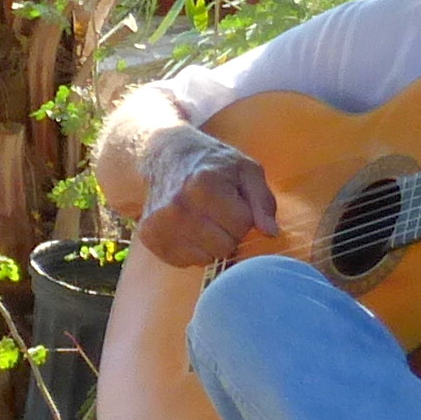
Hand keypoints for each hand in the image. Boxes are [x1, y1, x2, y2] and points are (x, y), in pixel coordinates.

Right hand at [130, 123, 280, 267]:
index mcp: (203, 186)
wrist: (164, 157)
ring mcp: (160, 225)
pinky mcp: (150, 239)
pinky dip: (192, 250)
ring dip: (211, 244)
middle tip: (219, 213)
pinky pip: (185, 262)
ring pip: (206, 259)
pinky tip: (188, 229)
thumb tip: (270, 233)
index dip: (244, 215)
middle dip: (228, 233)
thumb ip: (262, 200)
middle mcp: (177, 208)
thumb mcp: (246, 170)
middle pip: (224, 246)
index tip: (233, 201)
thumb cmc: (212, 164)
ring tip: (204, 220)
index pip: (242, 225)